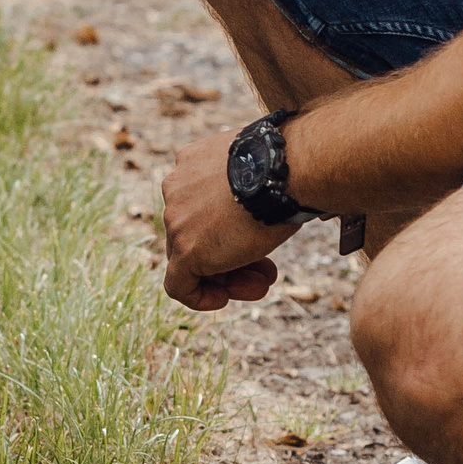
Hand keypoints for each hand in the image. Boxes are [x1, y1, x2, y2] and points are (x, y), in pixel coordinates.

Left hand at [161, 127, 297, 309]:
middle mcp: (177, 188)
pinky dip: (199, 297)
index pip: (204, 207)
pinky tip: (223, 298)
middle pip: (197, 233)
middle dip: (232, 255)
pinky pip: (179, 285)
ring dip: (227, 276)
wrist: (284, 169)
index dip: (231, 229)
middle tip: (266, 271)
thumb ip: (249, 189)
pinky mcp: (184, 249)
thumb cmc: (286, 167)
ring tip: (260, 286)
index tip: (258, 240)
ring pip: (191, 258)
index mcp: (193, 164)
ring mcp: (176, 219)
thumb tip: (264, 205)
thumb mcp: (261, 174)